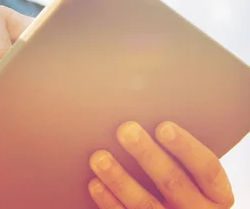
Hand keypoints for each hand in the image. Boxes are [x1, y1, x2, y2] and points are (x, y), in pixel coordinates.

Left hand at [88, 121, 234, 208]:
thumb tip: (146, 114)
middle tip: (126, 130)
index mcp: (217, 194)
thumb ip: (180, 156)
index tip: (164, 127)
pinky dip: (109, 201)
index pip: (207, 169)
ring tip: (99, 157)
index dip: (185, 147)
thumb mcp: (194, 176)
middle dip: (148, 155)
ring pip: (146, 204)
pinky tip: (95, 183)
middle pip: (173, 182)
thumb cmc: (184, 186)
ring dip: (120, 179)